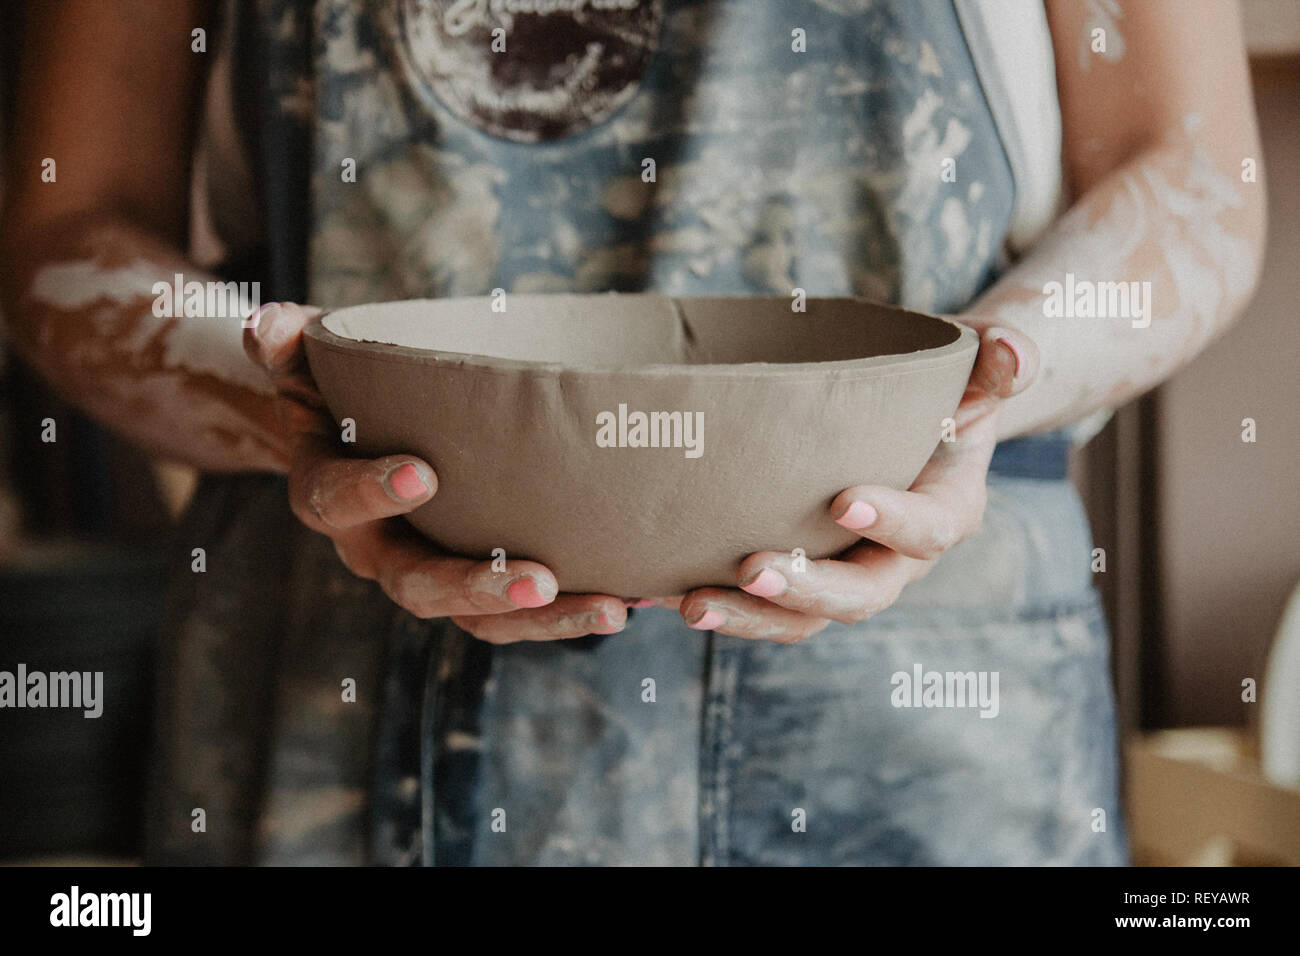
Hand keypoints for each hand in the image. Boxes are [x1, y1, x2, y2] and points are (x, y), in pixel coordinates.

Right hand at [244, 302, 627, 642]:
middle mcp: (377, 552)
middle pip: (419, 589)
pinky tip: (636, 597)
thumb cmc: (343, 396)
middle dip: (477, 588)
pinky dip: (576, 610)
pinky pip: (522, 615)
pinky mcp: (480, 586)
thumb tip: (266, 322)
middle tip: (537, 579)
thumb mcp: (311, 365)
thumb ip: (292, 347)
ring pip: (481, 621)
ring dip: (546, 620)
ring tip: (611, 608)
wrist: (359, 444)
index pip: (337, 503)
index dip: (372, 492)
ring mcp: (432, 576)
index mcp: (329, 499)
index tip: (423, 473)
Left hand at [661, 324, 1038, 642]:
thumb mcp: (980, 368)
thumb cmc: (945, 390)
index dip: (894, 519)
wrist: (915, 424)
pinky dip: (716, 602)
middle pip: (858, 595)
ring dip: (748, 616)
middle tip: (750, 570)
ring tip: (689, 603)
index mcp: (947, 513)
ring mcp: (844, 573)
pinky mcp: (800, 575)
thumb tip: (1013, 354)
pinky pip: (761, 604)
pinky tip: (654, 592)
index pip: (929, 528)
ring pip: (802, 618)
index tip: (844, 498)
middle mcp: (896, 559)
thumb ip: (1001, 359)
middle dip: (805, 589)